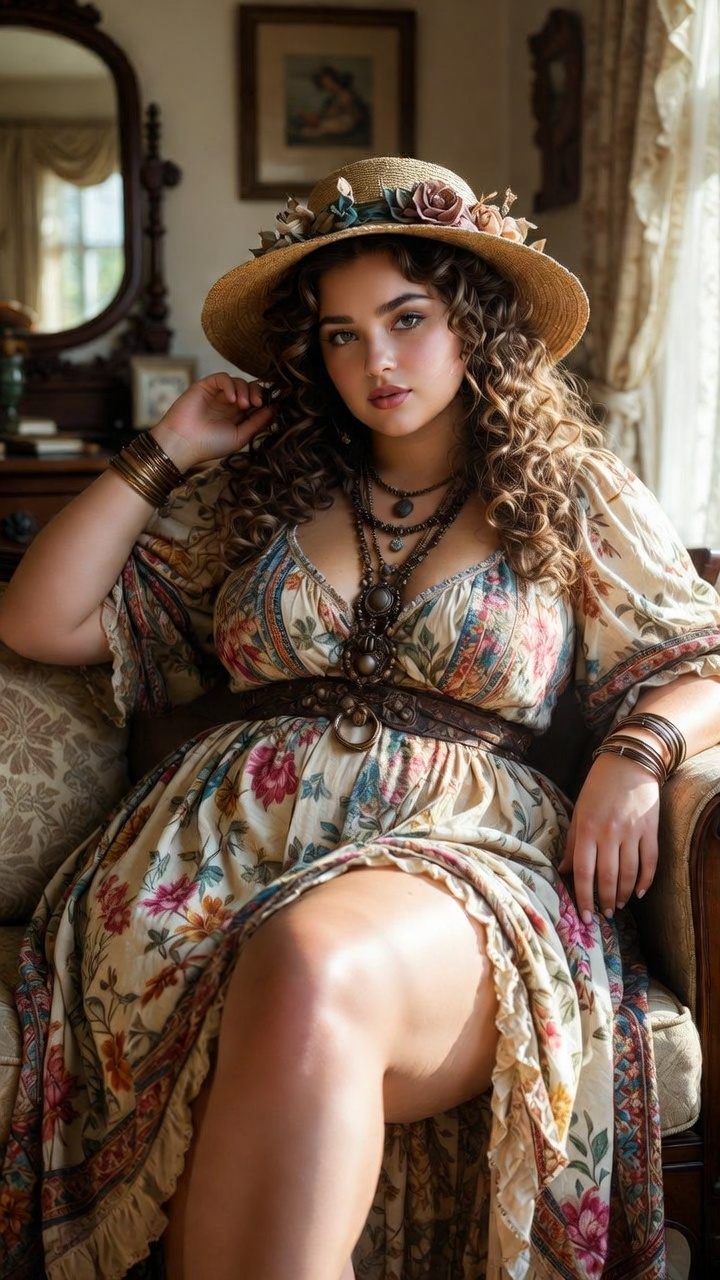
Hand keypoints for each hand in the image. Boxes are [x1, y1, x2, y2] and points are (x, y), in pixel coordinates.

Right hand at [149, 373, 274, 471]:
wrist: (183, 443)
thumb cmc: (209, 445)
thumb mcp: (240, 437)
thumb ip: (257, 423)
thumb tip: (274, 409)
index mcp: (236, 417)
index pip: (256, 402)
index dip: (264, 401)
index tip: (268, 406)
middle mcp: (227, 404)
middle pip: (250, 388)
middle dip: (257, 393)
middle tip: (257, 404)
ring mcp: (216, 395)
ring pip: (238, 381)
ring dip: (244, 390)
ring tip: (242, 405)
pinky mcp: (205, 386)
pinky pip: (223, 377)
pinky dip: (230, 385)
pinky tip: (231, 400)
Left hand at [558, 753, 659, 922]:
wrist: (629, 763)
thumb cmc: (598, 787)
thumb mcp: (579, 811)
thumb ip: (573, 843)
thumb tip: (564, 871)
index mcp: (587, 829)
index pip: (584, 873)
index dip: (584, 898)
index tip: (585, 917)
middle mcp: (609, 833)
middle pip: (608, 878)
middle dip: (606, 901)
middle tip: (605, 915)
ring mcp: (632, 832)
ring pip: (630, 874)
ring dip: (625, 894)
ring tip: (620, 905)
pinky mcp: (651, 830)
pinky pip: (650, 862)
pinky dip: (647, 880)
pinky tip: (641, 892)